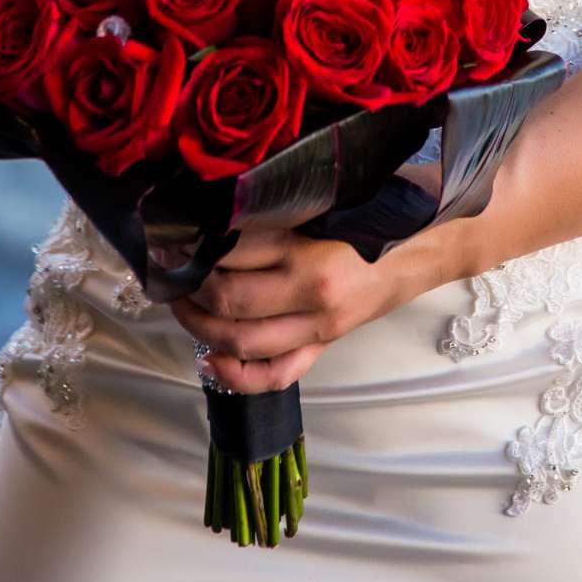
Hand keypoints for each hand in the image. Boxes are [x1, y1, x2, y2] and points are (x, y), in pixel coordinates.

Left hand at [167, 218, 432, 394]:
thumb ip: (275, 214)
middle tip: (171, 274)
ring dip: (199, 327)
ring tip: (181, 306)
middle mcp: (312, 293)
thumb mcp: (321, 206)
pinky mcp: (320, 349)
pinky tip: (208, 359)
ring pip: (242, 341)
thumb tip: (214, 215)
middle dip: (191, 290)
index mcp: (311, 249)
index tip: (175, 240)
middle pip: (231, 301)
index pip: (236, 252)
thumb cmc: (362, 222)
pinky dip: (234, 375)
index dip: (198, 249)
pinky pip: (273, 375)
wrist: (410, 255)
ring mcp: (316, 328)